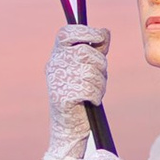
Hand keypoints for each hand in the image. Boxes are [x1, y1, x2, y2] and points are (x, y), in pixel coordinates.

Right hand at [44, 23, 110, 151]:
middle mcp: (53, 66)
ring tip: (95, 92)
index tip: (99, 38)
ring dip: (100, 83)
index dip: (85, 32)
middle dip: (100, 66)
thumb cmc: (81, 95)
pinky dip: (96, 96)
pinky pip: (90, 90)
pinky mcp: (62, 98)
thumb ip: (95, 49)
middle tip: (99, 78)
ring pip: (90, 72)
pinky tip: (91, 102)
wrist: (69, 127)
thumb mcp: (88, 68)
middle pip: (86, 53)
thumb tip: (105, 32)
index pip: (66, 33)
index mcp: (57, 56)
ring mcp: (56, 81)